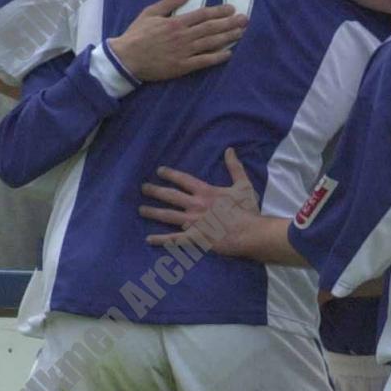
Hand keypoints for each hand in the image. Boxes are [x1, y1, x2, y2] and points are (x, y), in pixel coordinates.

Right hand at [108, 0, 247, 80]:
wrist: (126, 58)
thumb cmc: (137, 34)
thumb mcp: (150, 12)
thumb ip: (169, 2)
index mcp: (176, 22)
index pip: (203, 15)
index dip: (219, 11)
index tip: (232, 9)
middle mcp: (183, 36)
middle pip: (211, 28)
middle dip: (230, 23)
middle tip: (245, 20)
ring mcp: (184, 52)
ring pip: (211, 43)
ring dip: (228, 37)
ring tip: (241, 33)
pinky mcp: (183, 66)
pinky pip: (204, 61)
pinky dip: (217, 57)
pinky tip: (229, 54)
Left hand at [140, 148, 258, 255]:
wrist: (250, 233)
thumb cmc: (247, 210)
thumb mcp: (243, 185)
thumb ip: (235, 167)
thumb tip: (230, 150)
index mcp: (206, 192)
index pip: (183, 180)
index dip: (170, 174)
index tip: (159, 171)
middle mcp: (195, 205)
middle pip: (170, 196)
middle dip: (155, 191)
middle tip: (143, 188)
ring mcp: (193, 222)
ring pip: (168, 216)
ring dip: (153, 212)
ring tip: (141, 210)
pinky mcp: (195, 238)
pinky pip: (174, 239)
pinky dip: (161, 240)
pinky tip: (148, 239)